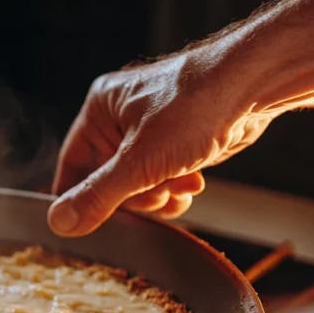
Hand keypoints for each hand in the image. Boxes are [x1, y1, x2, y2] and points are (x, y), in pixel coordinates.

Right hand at [48, 50, 272, 235]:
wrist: (254, 87)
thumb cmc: (195, 106)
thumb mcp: (138, 161)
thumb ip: (97, 196)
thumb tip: (59, 222)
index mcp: (100, 110)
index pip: (72, 166)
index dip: (79, 197)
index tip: (85, 225)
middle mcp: (121, 119)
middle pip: (108, 183)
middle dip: (135, 196)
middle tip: (155, 191)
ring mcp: (151, 133)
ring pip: (138, 187)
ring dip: (160, 194)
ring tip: (182, 180)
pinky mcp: (177, 144)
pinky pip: (163, 182)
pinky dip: (177, 188)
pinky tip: (193, 179)